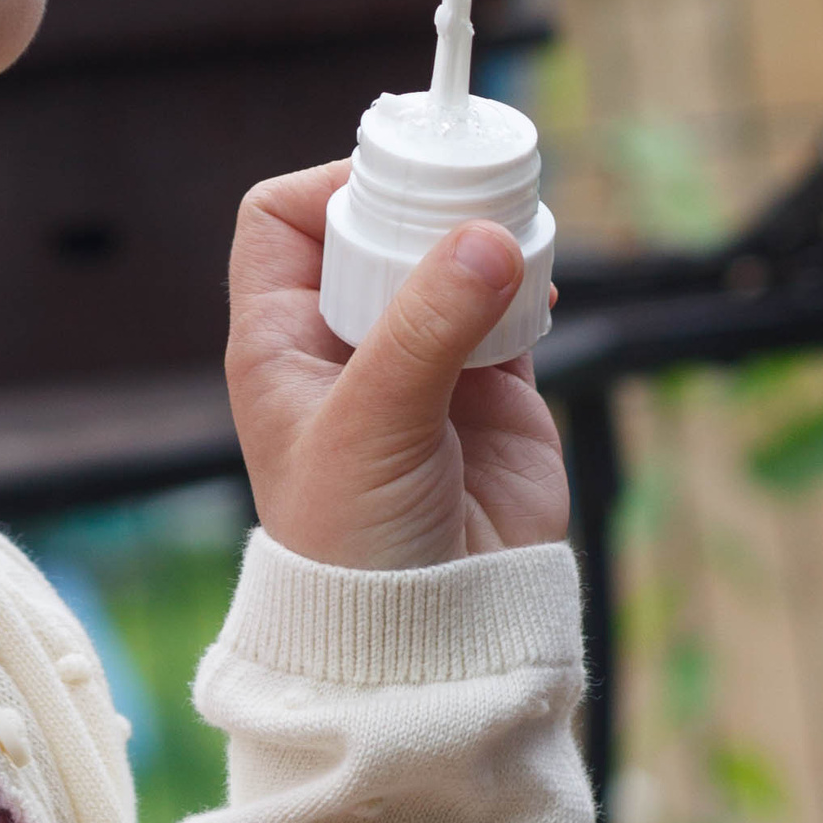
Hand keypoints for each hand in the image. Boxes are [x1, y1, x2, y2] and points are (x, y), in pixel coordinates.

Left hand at [226, 161, 568, 571]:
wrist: (429, 643)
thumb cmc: (356, 545)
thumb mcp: (374, 426)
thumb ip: (426, 329)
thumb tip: (487, 240)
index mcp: (283, 342)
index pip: (284, 222)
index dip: (331, 186)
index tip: (394, 179)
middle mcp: (347, 345)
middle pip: (378, 229)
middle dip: (422, 206)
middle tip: (472, 195)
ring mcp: (422, 365)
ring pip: (448, 262)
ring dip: (481, 238)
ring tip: (514, 234)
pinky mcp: (492, 395)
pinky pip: (510, 311)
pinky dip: (528, 287)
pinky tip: (538, 287)